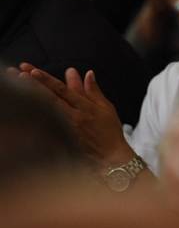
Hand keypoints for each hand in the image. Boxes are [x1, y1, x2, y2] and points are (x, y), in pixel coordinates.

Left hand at [17, 63, 134, 166]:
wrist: (111, 157)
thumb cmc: (110, 132)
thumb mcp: (106, 108)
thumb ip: (94, 91)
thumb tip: (88, 74)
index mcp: (85, 107)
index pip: (63, 90)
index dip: (47, 80)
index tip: (33, 71)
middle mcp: (74, 116)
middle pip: (50, 98)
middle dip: (34, 84)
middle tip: (19, 72)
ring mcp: (67, 129)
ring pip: (46, 110)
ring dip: (32, 97)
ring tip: (18, 85)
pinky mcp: (64, 139)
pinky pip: (47, 126)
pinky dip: (36, 115)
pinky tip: (24, 108)